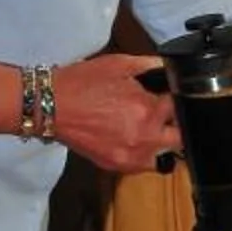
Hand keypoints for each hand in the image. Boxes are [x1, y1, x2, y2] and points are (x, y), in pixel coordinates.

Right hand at [51, 53, 181, 174]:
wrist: (51, 105)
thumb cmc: (83, 82)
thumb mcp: (121, 64)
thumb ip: (152, 65)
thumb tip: (170, 68)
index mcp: (148, 110)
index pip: (180, 107)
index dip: (177, 99)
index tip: (170, 96)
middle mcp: (144, 137)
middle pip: (180, 138)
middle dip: (176, 125)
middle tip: (166, 115)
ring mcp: (131, 156)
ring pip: (165, 157)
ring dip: (162, 143)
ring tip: (150, 129)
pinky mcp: (117, 166)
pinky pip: (143, 166)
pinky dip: (145, 155)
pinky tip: (135, 140)